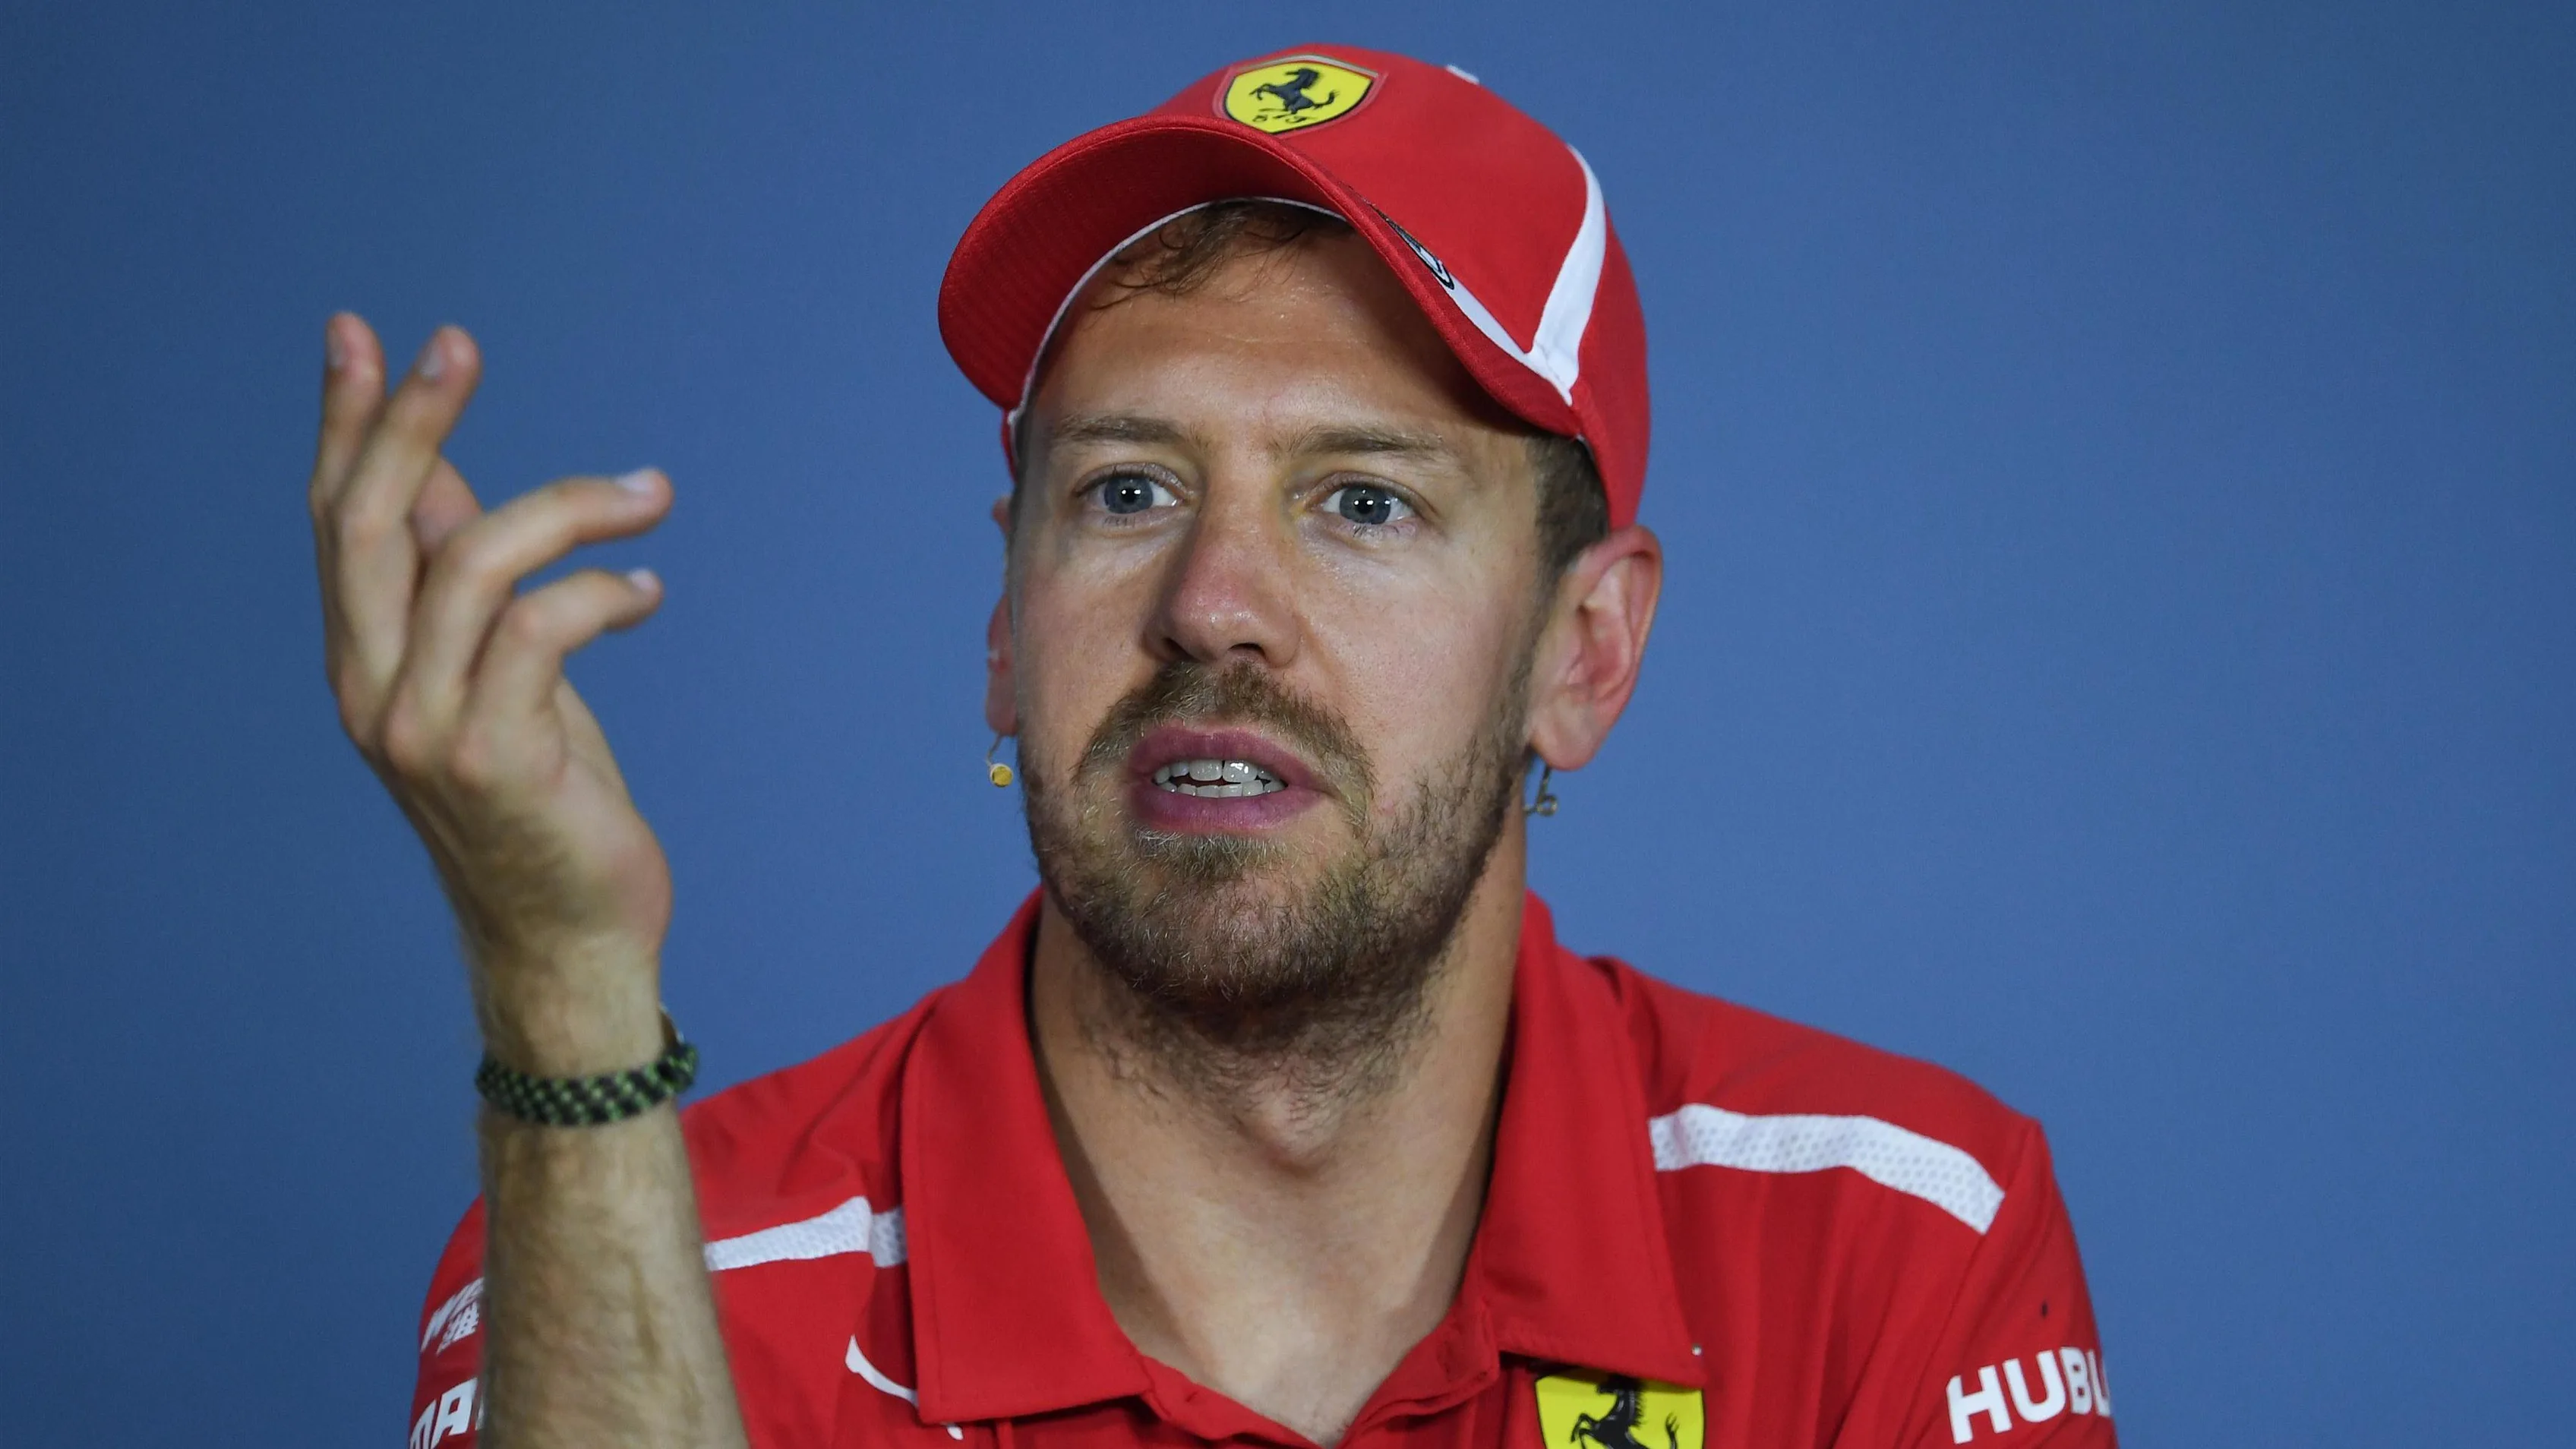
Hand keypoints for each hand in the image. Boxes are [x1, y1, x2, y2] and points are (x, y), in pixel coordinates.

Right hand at [311, 315, 673, 1071]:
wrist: (568, 938)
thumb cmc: (543, 800)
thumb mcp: (497, 674)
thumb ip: (463, 582)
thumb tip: (446, 475)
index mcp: (366, 662)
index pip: (340, 521)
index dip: (350, 427)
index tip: (361, 334)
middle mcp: (374, 691)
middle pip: (371, 526)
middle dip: (409, 422)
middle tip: (456, 342)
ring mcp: (426, 728)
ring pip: (471, 564)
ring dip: (570, 505)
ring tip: (651, 493)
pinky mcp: (496, 759)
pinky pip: (542, 630)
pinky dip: (605, 590)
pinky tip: (651, 589)